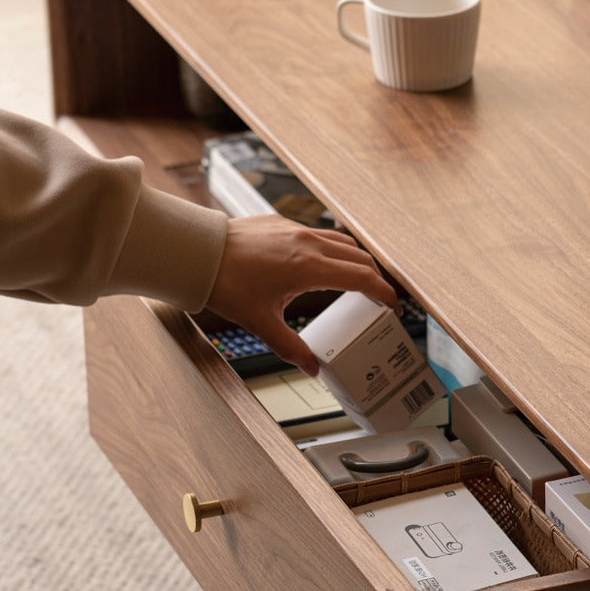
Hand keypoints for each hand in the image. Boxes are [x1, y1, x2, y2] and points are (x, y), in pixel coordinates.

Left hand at [206, 215, 399, 374]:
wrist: (197, 252)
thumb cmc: (225, 283)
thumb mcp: (261, 322)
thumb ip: (291, 347)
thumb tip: (311, 368)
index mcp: (309, 268)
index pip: (362, 278)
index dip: (383, 293)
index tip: (393, 306)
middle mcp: (308, 243)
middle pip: (359, 256)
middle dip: (375, 277)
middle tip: (378, 296)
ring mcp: (294, 228)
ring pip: (340, 240)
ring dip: (355, 259)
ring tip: (355, 279)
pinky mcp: (280, 222)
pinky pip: (317, 233)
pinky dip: (330, 248)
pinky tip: (320, 264)